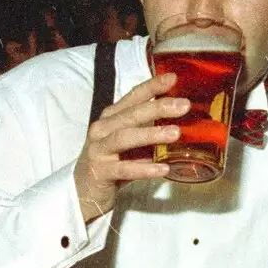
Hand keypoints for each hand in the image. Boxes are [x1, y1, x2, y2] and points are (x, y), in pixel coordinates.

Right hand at [72, 72, 185, 218]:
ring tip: (175, 133)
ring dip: (151, 134)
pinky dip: (144, 168)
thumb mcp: (128, 140)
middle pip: (130, 114)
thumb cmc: (111, 161)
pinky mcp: (100, 171)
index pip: (132, 97)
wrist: (84, 190)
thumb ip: (147, 128)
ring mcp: (98, 150)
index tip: (172, 78)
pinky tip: (163, 169)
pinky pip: (124, 169)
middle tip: (183, 105)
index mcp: (111, 118)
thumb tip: (180, 120)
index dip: (152, 86)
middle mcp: (102, 129)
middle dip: (157, 108)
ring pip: (124, 137)